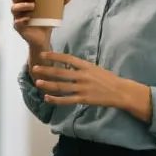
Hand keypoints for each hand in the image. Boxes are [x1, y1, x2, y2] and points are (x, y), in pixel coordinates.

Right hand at [10, 0, 71, 48]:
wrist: (43, 38)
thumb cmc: (45, 19)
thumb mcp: (54, 9)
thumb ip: (61, 1)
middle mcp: (18, 6)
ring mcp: (17, 17)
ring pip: (14, 8)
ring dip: (22, 5)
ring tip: (33, 6)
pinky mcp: (18, 27)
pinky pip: (17, 22)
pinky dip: (22, 19)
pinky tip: (28, 18)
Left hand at [30, 52, 150, 120]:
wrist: (120, 92)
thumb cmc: (108, 79)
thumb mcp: (95, 68)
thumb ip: (82, 66)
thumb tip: (68, 63)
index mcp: (86, 66)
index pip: (67, 59)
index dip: (54, 56)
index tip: (44, 55)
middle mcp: (82, 76)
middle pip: (61, 72)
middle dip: (46, 70)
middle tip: (35, 68)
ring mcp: (82, 88)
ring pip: (61, 86)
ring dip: (48, 84)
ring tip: (37, 82)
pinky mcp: (84, 99)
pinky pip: (67, 100)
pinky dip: (56, 99)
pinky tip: (47, 98)